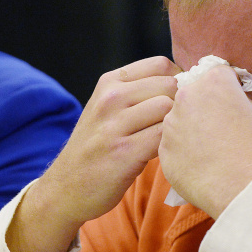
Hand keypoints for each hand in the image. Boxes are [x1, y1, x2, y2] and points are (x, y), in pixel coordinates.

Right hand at [8, 56, 179, 251]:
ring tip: (170, 140)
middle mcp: (110, 98)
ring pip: (169, 109)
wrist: (65, 187)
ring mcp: (115, 125)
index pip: (161, 64)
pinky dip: (172, 144)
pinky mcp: (124, 152)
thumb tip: (186, 83)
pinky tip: (165, 154)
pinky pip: (164, 137)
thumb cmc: (96, 148)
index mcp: (109, 82)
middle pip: (170, 85)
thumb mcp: (107, 109)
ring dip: (177, 125)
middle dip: (182, 104)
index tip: (178, 101)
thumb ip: (138, 93)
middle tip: (179, 125)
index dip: (179, 81)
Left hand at [159, 65, 251, 216]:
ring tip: (211, 148)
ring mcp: (171, 123)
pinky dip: (184, 150)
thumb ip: (246, 102)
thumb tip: (238, 104)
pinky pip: (174, 143)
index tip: (235, 101)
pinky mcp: (163, 147)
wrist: (238, 188)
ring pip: (180, 118)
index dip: (230, 87)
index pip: (220, 74)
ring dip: (192, 127)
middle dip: (207, 105)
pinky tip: (201, 162)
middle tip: (221, 125)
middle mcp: (186, 96)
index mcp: (214, 81)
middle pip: (195, 94)